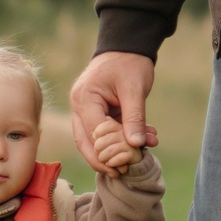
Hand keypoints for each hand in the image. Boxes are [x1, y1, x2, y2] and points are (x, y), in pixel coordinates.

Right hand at [70, 51, 158, 171]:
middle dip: (103, 160)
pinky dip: (120, 139)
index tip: (127, 163)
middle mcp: (79, 105)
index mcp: (85, 98)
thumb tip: (136, 145)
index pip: (94, 133)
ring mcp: (85, 109)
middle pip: (85, 141)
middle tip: (122, 173)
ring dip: (113, 151)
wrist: (127, 46)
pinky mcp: (95, 111)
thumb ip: (135, 117)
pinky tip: (141, 143)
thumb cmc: (130, 63)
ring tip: (133, 161)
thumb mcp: (135, 89)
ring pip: (92, 140)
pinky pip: (103, 131)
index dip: (110, 151)